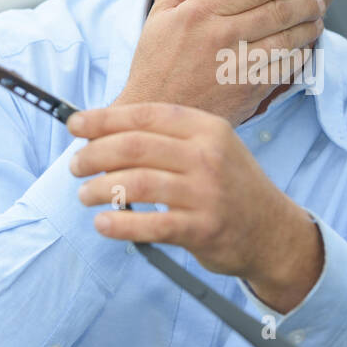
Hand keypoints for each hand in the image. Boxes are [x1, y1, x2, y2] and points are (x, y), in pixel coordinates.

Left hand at [68, 102, 323, 308]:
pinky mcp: (202, 229)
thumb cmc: (230, 187)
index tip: (75, 126)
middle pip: (135, 147)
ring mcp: (206, 193)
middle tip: (75, 166)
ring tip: (85, 195)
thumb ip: (168, 139)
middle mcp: (208, 156)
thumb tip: (103, 134)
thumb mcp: (212, 148)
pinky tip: (103, 224)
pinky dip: (120, 224)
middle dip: (94, 154)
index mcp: (207, 128)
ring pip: (137, 183)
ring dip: (99, 189)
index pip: (146, 116)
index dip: (104, 119)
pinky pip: (151, 225)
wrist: (272, 231)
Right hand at [114, 0, 324, 125]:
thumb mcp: (161, 13)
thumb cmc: (157, 63)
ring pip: (288, 39)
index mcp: (200, 13)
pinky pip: (286, 68)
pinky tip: (305, 48)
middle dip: (305, 1)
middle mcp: (221, 36)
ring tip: (317, 18)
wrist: (157, 114)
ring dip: (309, 26)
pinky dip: (301, 55)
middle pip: (278, 10)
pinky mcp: (249, 92)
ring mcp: (237, 66)